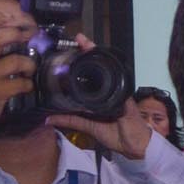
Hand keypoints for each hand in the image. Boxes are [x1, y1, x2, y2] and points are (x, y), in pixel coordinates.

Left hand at [45, 35, 153, 158]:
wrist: (134, 145)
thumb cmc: (117, 135)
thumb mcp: (88, 127)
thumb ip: (70, 121)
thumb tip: (49, 120)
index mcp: (100, 96)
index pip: (90, 76)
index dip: (83, 63)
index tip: (74, 49)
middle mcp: (109, 90)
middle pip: (100, 67)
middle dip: (90, 51)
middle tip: (79, 38)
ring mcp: (118, 91)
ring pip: (108, 69)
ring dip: (98, 54)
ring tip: (86, 42)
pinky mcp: (125, 96)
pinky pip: (118, 80)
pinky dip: (111, 69)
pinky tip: (102, 57)